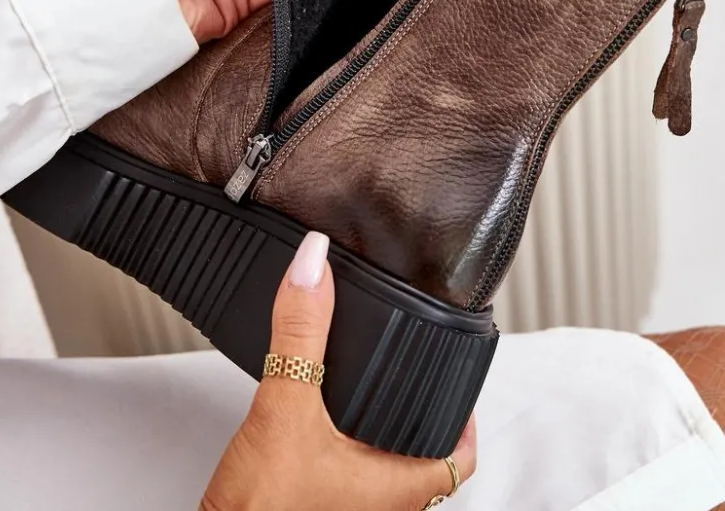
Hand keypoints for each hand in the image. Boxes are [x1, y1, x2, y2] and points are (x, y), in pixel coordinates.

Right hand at [201, 232, 476, 510]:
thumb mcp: (285, 408)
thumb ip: (301, 334)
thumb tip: (314, 267)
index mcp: (397, 488)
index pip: (461, 458)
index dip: (467, 417)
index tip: (464, 378)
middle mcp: (378, 507)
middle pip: (424, 459)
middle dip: (419, 414)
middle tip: (414, 371)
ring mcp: (344, 509)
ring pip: (380, 468)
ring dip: (377, 429)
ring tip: (366, 386)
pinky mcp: (310, 507)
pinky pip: (342, 472)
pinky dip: (339, 442)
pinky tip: (314, 419)